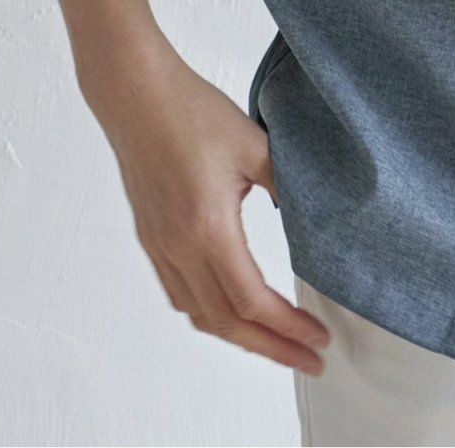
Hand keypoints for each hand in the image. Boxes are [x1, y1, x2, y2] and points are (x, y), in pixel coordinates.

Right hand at [86, 42, 332, 373]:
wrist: (136, 94)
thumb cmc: (193, 110)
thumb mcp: (253, 143)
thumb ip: (285, 185)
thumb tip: (312, 217)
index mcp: (208, 226)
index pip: (252, 301)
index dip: (288, 327)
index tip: (318, 338)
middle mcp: (179, 246)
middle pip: (226, 323)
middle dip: (271, 349)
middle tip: (309, 360)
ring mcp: (160, 245)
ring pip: (199, 315)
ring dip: (239, 337)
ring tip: (276, 343)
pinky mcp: (150, 236)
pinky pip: (179, 294)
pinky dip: (210, 314)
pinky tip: (230, 310)